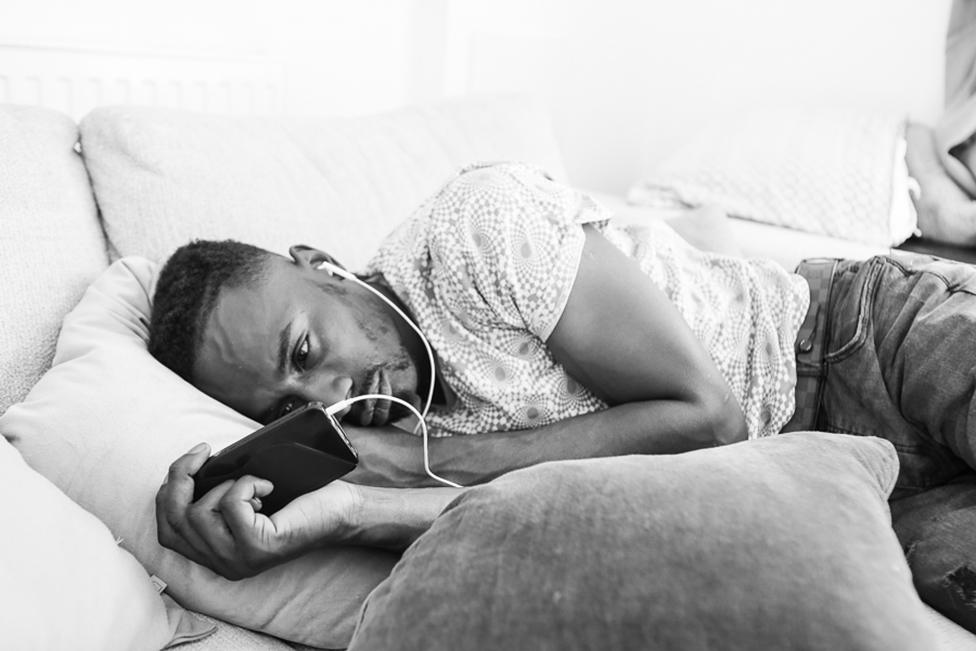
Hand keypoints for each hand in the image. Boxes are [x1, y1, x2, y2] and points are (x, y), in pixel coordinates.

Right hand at [155, 443, 359, 579]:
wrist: (340, 510)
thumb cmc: (296, 497)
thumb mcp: (245, 497)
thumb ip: (215, 494)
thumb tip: (194, 465)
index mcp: (214, 554)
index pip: (166, 531)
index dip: (168, 492)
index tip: (191, 461)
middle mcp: (221, 564)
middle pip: (173, 519)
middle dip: (181, 476)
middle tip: (204, 452)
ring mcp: (237, 560)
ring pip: (198, 514)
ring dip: (223, 485)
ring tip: (253, 483)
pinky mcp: (257, 547)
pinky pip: (230, 505)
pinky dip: (246, 485)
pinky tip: (268, 487)